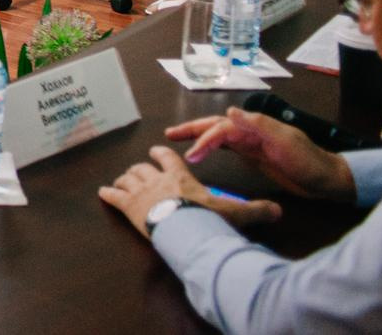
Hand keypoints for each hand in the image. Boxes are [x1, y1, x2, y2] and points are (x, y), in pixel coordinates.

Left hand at [99, 145, 281, 238]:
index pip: (167, 157)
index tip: (156, 151)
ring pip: (126, 178)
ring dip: (123, 180)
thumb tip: (279, 210)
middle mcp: (157, 179)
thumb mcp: (234, 213)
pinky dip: (108, 194)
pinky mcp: (128, 206)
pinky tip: (102, 193)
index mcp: (179, 176)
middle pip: (141, 167)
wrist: (185, 229)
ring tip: (120, 182)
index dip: (160, 153)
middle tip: (137, 172)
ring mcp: (140, 192)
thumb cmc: (208, 218)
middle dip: (139, 169)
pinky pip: (114, 196)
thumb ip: (255, 210)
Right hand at [166, 107, 356, 201]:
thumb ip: (257, 125)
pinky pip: (228, 147)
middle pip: (215, 126)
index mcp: (255, 126)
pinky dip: (212, 147)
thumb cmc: (309, 162)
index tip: (191, 156)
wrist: (329, 180)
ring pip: (219, 136)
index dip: (205, 139)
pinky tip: (203, 151)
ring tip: (178, 140)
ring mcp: (252, 143)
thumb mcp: (285, 142)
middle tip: (169, 135)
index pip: (222, 129)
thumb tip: (229, 111)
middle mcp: (250, 131)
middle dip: (192, 129)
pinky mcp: (255, 155)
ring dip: (199, 137)